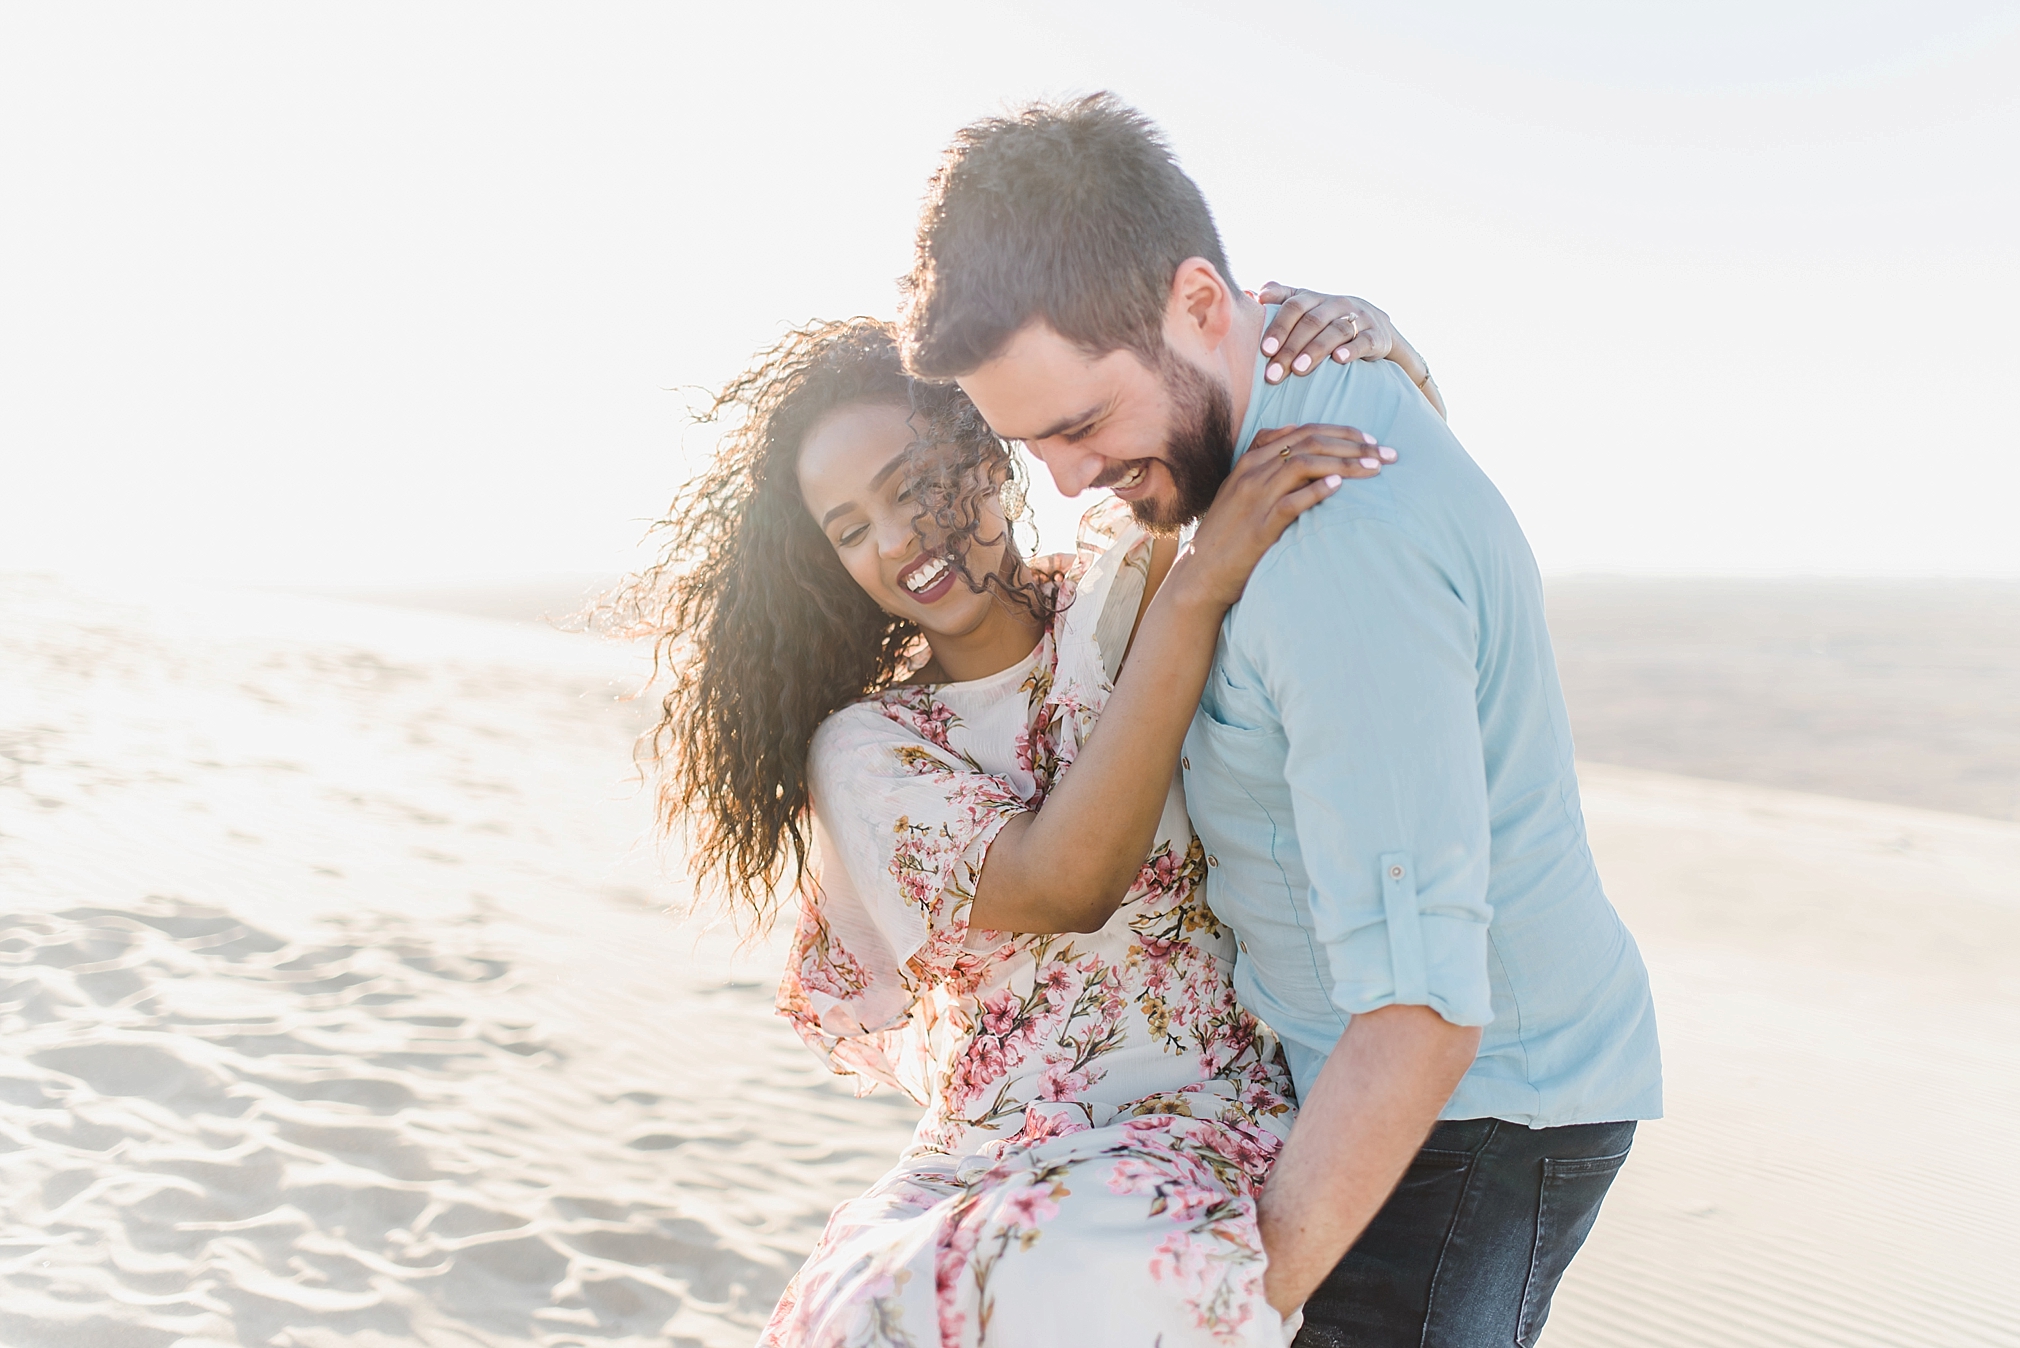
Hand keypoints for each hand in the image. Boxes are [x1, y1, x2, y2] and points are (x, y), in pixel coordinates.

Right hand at [1169, 425, 1394, 608]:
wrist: (1201, 573)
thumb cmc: (1227, 534)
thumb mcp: (1239, 489)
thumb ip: (1263, 461)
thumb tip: (1291, 432)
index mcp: (1250, 461)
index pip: (1302, 432)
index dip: (1341, 432)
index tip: (1370, 441)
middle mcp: (1252, 473)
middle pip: (1309, 442)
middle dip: (1353, 444)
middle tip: (1386, 453)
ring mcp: (1255, 497)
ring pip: (1304, 464)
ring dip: (1345, 463)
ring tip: (1374, 468)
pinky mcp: (1260, 525)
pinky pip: (1292, 500)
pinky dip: (1318, 489)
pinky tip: (1341, 485)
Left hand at [1256, 284, 1398, 384]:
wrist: (1376, 329)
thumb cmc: (1329, 320)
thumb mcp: (1307, 307)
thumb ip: (1282, 298)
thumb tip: (1254, 294)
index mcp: (1316, 298)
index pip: (1294, 306)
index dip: (1279, 326)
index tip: (1264, 350)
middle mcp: (1337, 304)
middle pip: (1312, 322)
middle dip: (1291, 348)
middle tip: (1274, 372)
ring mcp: (1359, 318)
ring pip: (1336, 331)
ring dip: (1316, 350)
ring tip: (1300, 369)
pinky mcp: (1376, 336)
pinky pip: (1364, 341)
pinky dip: (1352, 349)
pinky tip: (1339, 359)